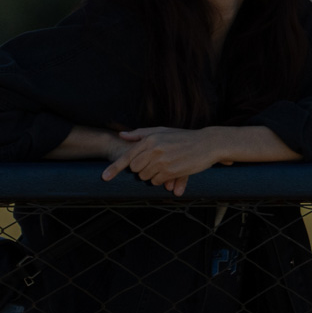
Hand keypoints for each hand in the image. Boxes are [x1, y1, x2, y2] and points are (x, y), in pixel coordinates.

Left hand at [102, 127, 220, 193]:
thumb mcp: (162, 130)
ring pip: (145, 177)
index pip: (127, 156)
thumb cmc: (183, 137)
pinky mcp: (171, 172)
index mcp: (150, 139)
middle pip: (135, 169)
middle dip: (141, 169)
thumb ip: (140, 133)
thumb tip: (122, 135)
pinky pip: (157, 182)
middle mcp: (154, 150)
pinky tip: (171, 170)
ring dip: (152, 175)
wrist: (207, 143)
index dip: (114, 168)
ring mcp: (162, 161)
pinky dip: (162, 180)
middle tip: (153, 163)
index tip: (104, 178)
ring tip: (165, 165)